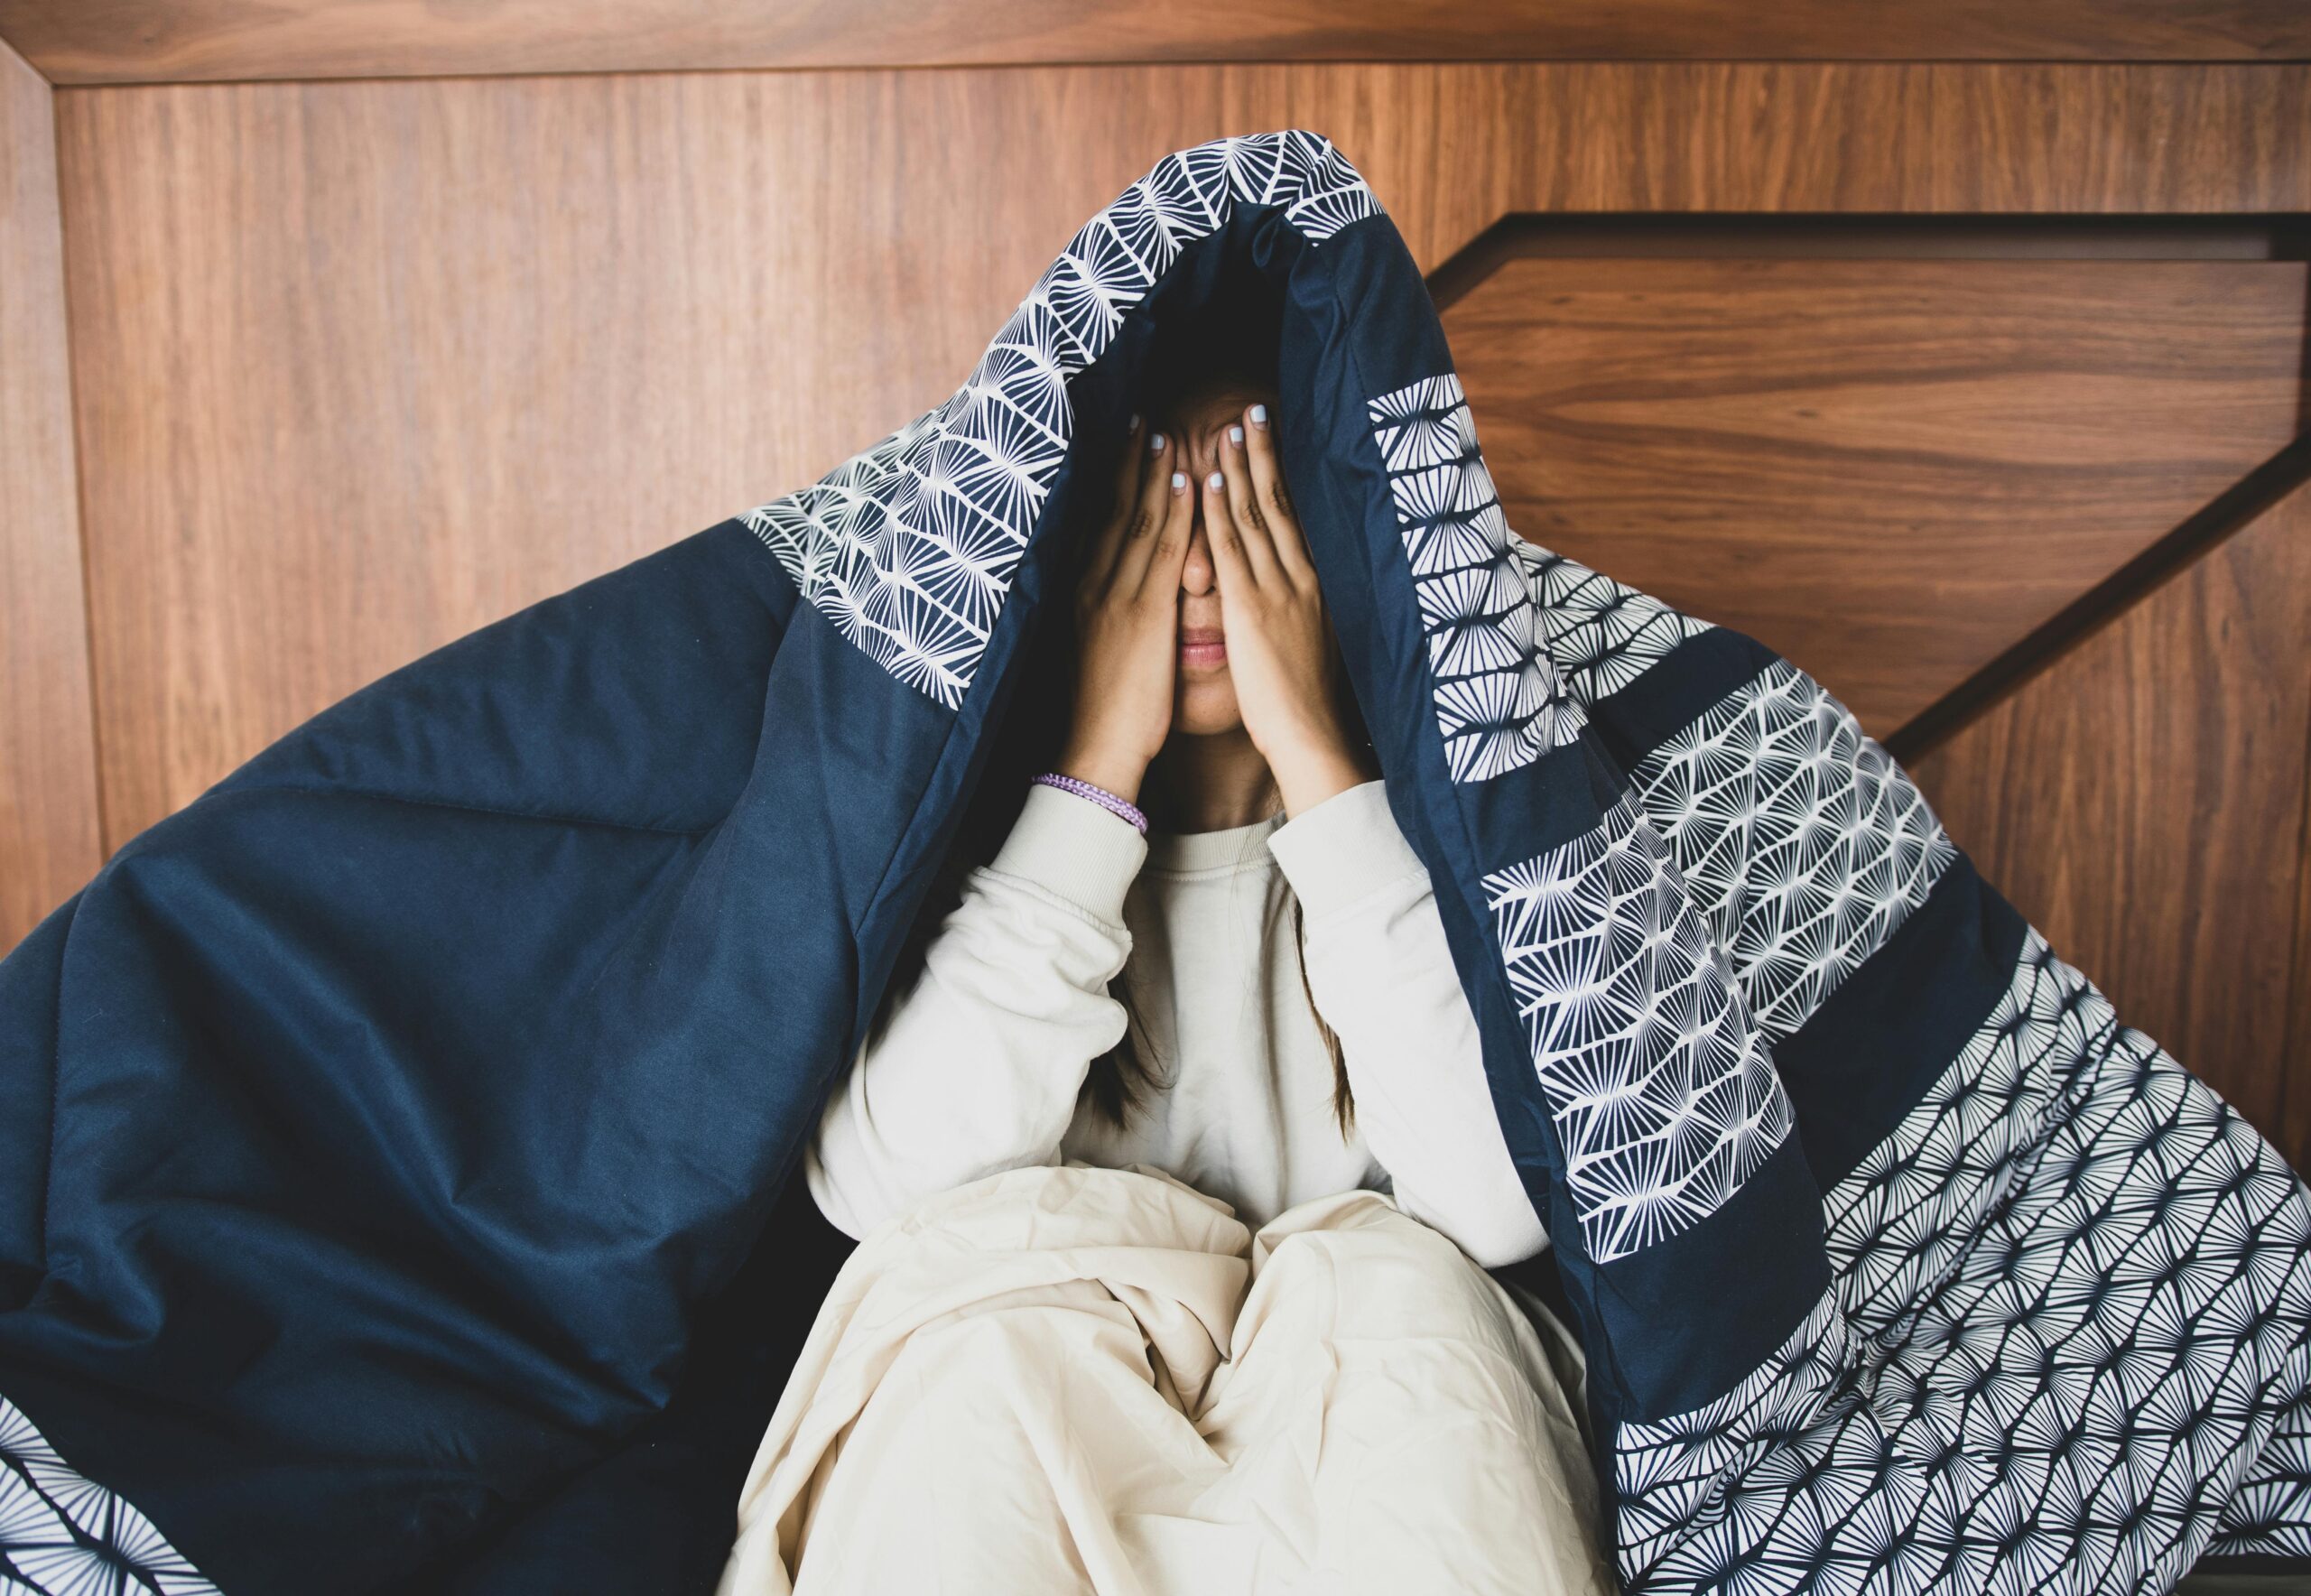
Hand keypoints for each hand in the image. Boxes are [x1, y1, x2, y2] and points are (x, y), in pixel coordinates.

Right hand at [1057, 417, 1194, 803]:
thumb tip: (1119, 596)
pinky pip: (1159, 552)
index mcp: (1083, 594)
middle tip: (1144, 419)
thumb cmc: (1105, 708)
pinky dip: (1173, 513)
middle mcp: (1094, 586)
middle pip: (1113, 512)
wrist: (1096, 748)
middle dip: (1129, 464)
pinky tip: (1185, 483)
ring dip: (1152, 474)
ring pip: (1136, 522)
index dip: (1114, 482)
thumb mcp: (1099, 650)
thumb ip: (1109, 615)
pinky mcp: (1141, 615)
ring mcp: (1115, 597)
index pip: (1099, 525)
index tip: (1126, 446)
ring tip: (1166, 435)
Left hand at [1201, 403, 1366, 816]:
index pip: (1295, 515)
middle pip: (1279, 502)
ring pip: (1256, 514)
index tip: (1270, 435)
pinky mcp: (1251, 608)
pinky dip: (1222, 510)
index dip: (1281, 472)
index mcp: (1313, 584)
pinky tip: (1209, 479)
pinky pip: (1234, 549)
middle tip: (1251, 408)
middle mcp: (1300, 577)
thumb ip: (1299, 607)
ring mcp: (1278, 589)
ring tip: (1228, 426)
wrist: (1309, 735)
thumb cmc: (1304, 700)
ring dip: (1240, 467)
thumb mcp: (1310, 640)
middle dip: (1264, 453)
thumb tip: (1295, 590)